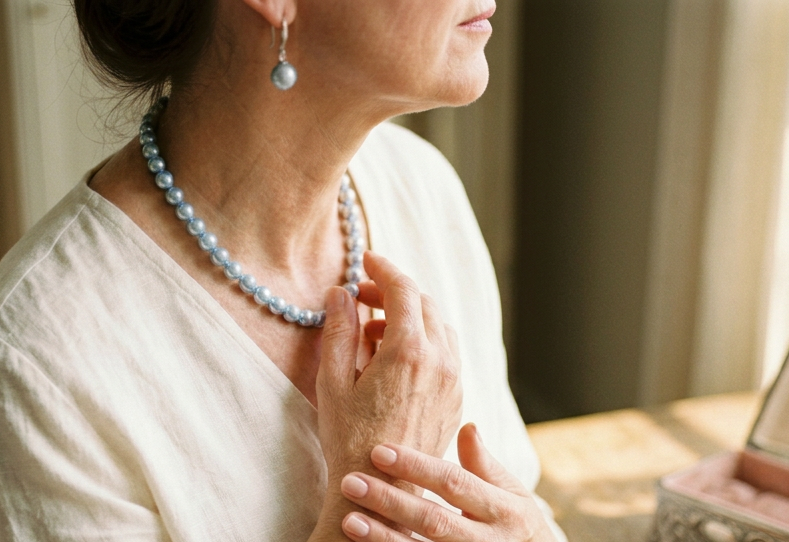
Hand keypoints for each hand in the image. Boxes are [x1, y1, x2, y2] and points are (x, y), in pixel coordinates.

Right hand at [316, 251, 462, 486]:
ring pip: (438, 326)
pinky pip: (446, 352)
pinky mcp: (456, 397)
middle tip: (361, 298)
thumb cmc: (350, 439)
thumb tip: (341, 293)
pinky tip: (393, 357)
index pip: (404, 289)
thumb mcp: (332, 381)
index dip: (383, 268)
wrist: (383, 489)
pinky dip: (423, 340)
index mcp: (410, 352)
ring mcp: (453, 380)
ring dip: (409, 316)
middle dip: (394, 291)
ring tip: (373, 330)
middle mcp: (440, 361)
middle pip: (424, 303)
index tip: (366, 260)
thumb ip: (338, 330)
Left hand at [338, 423, 558, 541]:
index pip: (453, 482)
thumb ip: (485, 465)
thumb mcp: (513, 494)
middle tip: (350, 481)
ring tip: (348, 519)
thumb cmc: (519, 526)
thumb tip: (467, 426)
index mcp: (503, 509)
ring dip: (383, 537)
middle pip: (433, 519)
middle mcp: (488, 540)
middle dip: (390, 501)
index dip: (416, 467)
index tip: (379, 450)